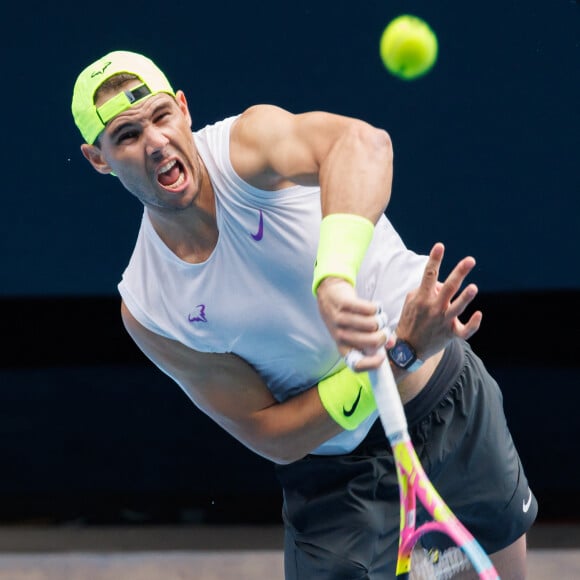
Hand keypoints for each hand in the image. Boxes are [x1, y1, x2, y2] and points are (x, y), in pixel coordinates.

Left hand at [316, 277, 387, 370]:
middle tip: (383, 330)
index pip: (356, 365)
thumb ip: (375, 341)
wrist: (329, 295)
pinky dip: (376, 307)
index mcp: (343, 348)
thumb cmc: (347, 318)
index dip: (373, 363)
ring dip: (380, 320)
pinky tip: (374, 307)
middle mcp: (339, 336)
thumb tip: (390, 343)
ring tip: (378, 317)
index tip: (382, 356)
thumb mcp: (356, 333)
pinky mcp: (344, 304)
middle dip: (383, 335)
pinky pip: (369, 309)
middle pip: (371, 342)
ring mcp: (340, 320)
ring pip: (372, 324)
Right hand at [396, 243, 481, 360]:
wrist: (408, 348)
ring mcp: (442, 321)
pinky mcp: (450, 334)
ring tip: (473, 287)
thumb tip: (441, 283)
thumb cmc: (410, 320)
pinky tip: (479, 314)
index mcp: (422, 298)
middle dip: (459, 273)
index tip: (440, 246)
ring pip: (456, 308)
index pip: (428, 275)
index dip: (434, 260)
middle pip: (448, 288)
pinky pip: (464, 330)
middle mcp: (433, 308)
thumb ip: (425, 289)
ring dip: (464, 298)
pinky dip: (472, 324)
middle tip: (470, 260)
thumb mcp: (411, 302)